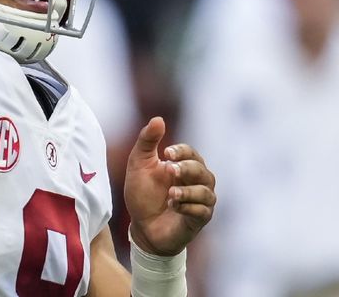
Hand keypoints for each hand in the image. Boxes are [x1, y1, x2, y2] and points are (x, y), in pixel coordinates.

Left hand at [123, 117, 215, 255]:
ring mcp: (199, 201)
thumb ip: (147, 141)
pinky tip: (174, 206)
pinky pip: (203, 211)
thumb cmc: (142, 193)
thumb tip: (159, 118)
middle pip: (202, 170)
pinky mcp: (199, 220)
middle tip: (169, 170)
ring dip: (188, 191)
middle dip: (187, 169)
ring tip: (170, 193)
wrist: (141, 226)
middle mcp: (196, 182)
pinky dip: (189, 207)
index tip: (166, 152)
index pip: (191, 153)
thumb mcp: (138, 164)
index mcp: (183, 166)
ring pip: (206, 192)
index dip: (182, 151)